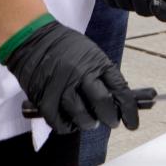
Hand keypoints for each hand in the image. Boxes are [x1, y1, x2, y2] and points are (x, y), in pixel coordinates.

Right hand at [2, 20, 142, 133]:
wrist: (33, 38)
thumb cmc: (64, 46)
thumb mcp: (91, 54)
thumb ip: (102, 75)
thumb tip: (115, 101)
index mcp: (96, 62)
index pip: (120, 89)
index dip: (129, 109)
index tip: (132, 122)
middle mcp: (80, 74)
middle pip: (102, 103)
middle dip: (110, 118)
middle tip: (111, 121)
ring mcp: (61, 86)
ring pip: (81, 115)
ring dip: (88, 123)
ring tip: (89, 121)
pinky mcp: (43, 97)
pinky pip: (58, 121)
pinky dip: (66, 126)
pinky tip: (70, 122)